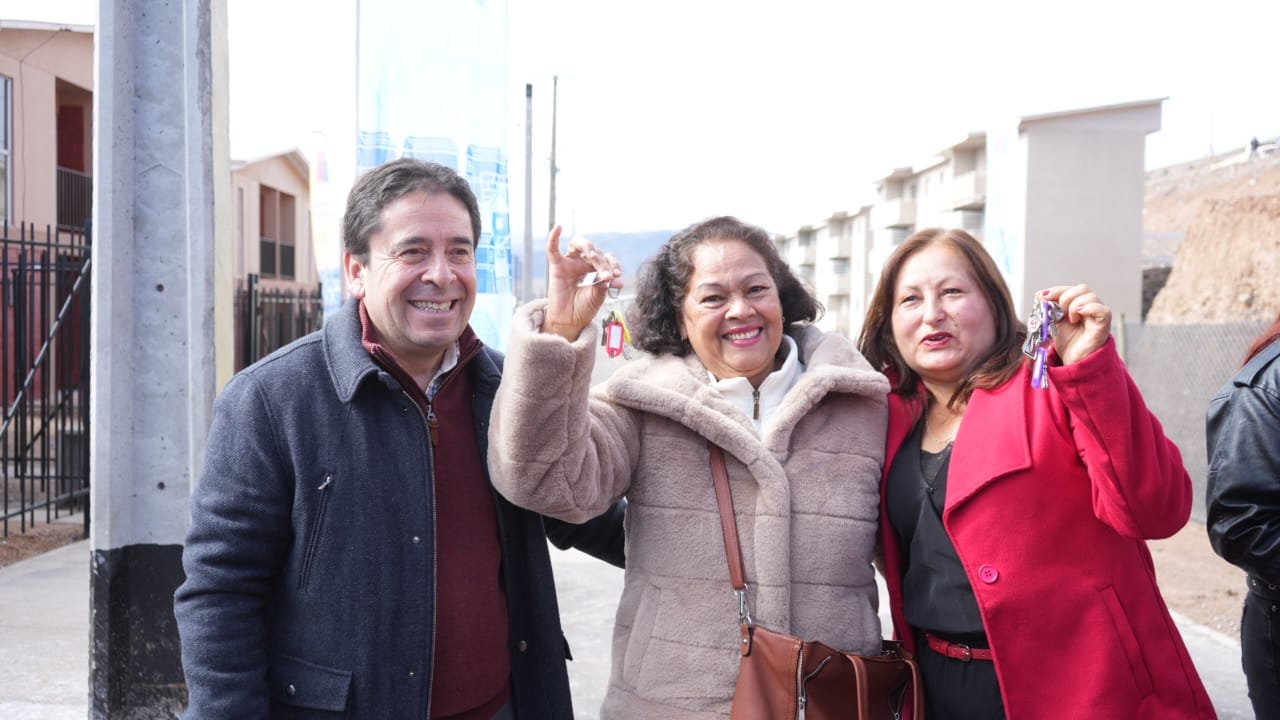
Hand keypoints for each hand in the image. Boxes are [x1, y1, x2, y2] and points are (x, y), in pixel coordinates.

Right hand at [543, 226, 623, 340]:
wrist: (570, 321)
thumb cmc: (584, 307)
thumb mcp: (598, 297)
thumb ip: (603, 285)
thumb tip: (612, 277)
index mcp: (598, 268)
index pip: (608, 258)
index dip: (613, 264)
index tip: (617, 276)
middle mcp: (585, 262)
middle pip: (596, 252)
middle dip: (602, 262)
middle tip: (606, 276)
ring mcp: (570, 262)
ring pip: (579, 244)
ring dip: (588, 248)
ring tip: (592, 257)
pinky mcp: (556, 266)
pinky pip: (553, 249)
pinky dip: (554, 237)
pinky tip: (558, 227)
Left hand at [1039, 284, 1111, 365]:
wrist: (1072, 361)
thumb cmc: (1067, 343)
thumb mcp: (1054, 322)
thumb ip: (1048, 308)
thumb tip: (1040, 294)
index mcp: (1079, 305)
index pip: (1072, 289)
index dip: (1057, 290)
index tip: (1044, 297)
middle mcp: (1090, 308)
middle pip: (1083, 289)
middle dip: (1066, 297)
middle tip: (1059, 311)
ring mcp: (1097, 316)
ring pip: (1092, 297)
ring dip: (1075, 305)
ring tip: (1069, 319)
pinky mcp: (1103, 327)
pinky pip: (1103, 310)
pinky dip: (1089, 308)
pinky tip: (1077, 316)